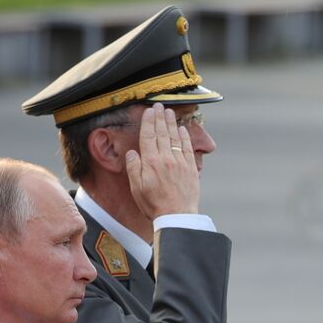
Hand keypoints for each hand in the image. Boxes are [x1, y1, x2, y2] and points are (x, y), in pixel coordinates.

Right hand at [124, 103, 199, 219]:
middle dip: (159, 117)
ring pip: (175, 137)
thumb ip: (134, 168)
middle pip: (162, 133)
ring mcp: (180, 162)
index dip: (148, 122)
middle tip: (159, 106)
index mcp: (151, 162)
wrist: (177, 217)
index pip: (148, 136)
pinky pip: (187, 148)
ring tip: (169, 112)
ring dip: (172, 123)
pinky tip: (182, 129)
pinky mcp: (190, 168)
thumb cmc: (154, 205)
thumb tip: (132, 152)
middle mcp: (166, 158)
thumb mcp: (136, 188)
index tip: (148, 112)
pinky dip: (184, 136)